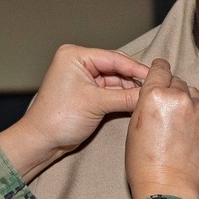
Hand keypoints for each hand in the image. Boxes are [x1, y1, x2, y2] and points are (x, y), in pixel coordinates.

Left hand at [0, 44, 147, 181]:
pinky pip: (111, 92)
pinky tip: (137, 102)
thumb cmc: (58, 118)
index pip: (114, 58)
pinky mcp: (87, 93)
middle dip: (134, 80)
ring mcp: (83, 78)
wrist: (41, 142)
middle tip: (156, 88)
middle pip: (116, 68)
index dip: (137, 69)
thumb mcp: (96, 104)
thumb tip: (150, 95)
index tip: (156, 76)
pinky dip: (122, 97)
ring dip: (130, 90)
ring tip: (149, 98)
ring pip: (115, 81)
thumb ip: (125, 97)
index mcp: (75, 56)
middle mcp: (79, 63)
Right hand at [125, 58, 198, 198]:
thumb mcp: (134, 126)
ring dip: (184, 99)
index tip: (159, 72)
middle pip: (176, 80)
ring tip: (176, 119)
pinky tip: (187, 129)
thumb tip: (154, 94)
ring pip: (191, 93)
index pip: (160, 67)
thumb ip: (146, 102)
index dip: (158, 69)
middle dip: (169, 89)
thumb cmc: (144, 162)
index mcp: (155, 95)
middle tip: (163, 106)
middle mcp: (179, 97)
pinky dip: (195, 113)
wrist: (169, 186)